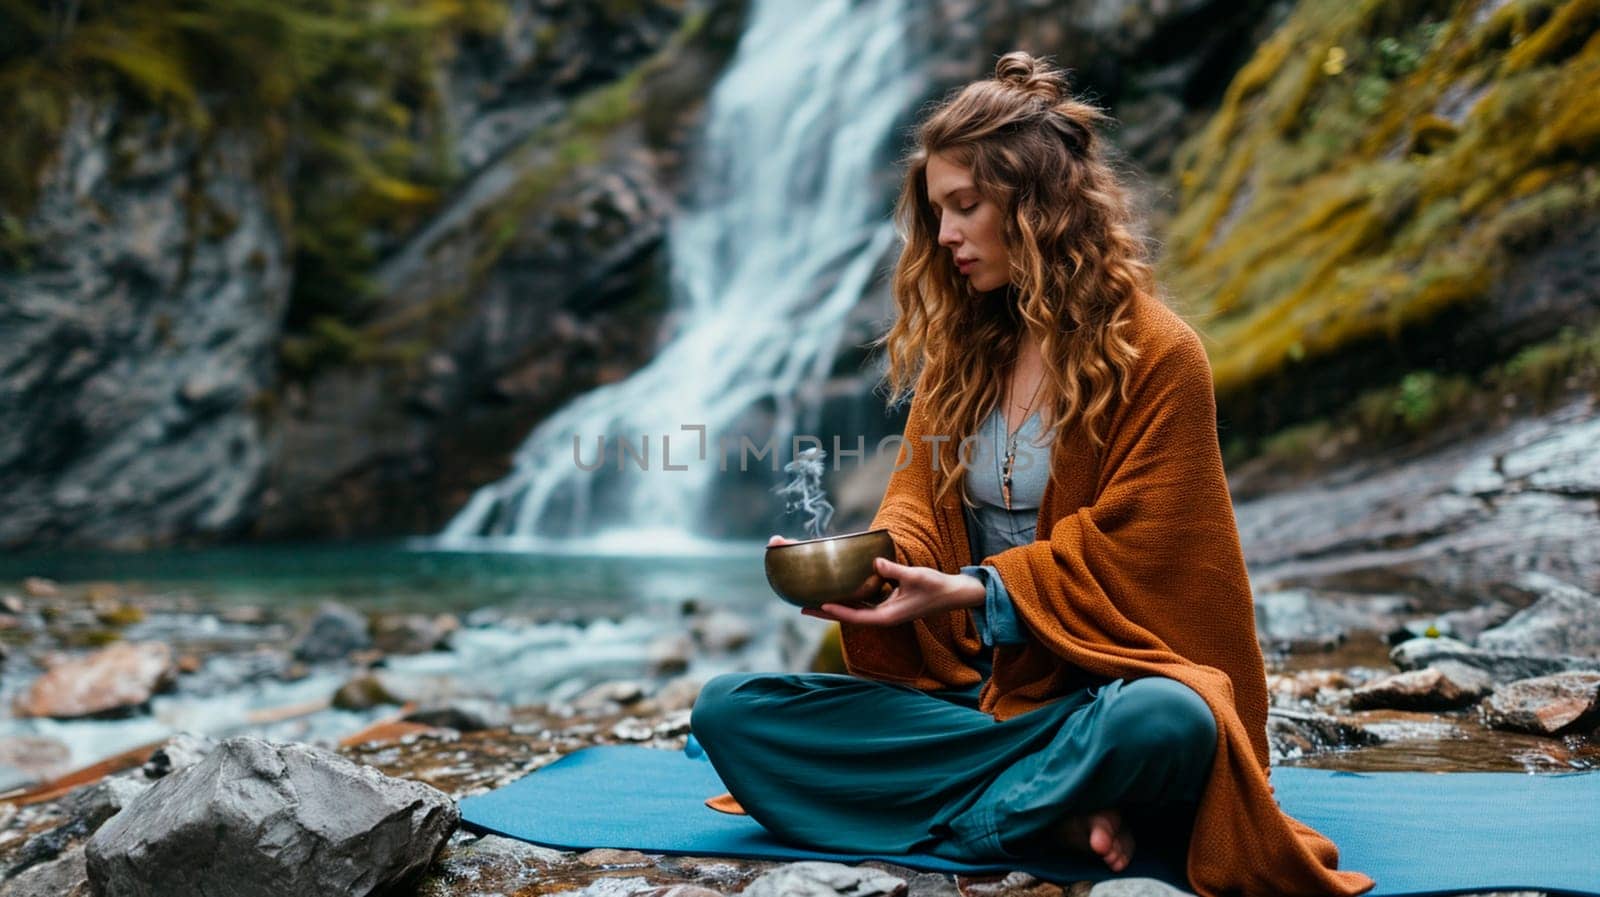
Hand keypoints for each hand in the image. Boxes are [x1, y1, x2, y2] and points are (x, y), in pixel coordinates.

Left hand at [798, 556, 983, 625]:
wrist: (953, 594)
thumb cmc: (936, 586)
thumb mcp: (915, 576)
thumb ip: (894, 570)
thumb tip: (875, 561)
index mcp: (888, 616)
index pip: (856, 616)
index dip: (837, 611)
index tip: (819, 605)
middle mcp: (883, 617)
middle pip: (849, 617)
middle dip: (826, 612)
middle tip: (802, 606)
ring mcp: (885, 613)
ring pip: (853, 612)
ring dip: (834, 607)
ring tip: (812, 601)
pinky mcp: (888, 606)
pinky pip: (863, 605)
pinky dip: (848, 601)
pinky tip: (837, 593)